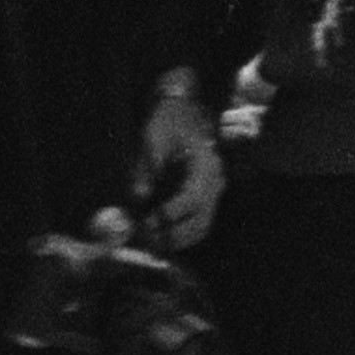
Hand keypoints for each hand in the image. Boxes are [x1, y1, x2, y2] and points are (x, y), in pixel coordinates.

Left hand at [134, 80, 224, 250]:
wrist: (185, 110)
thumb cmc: (169, 121)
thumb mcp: (152, 139)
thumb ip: (145, 168)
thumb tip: (139, 197)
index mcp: (206, 166)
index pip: (191, 198)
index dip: (169, 214)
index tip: (145, 223)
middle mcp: (215, 182)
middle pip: (200, 221)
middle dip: (172, 235)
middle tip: (144, 240)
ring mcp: (213, 191)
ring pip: (201, 227)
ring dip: (176, 240)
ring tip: (150, 243)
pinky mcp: (206, 197)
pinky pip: (198, 223)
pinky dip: (181, 234)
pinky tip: (160, 237)